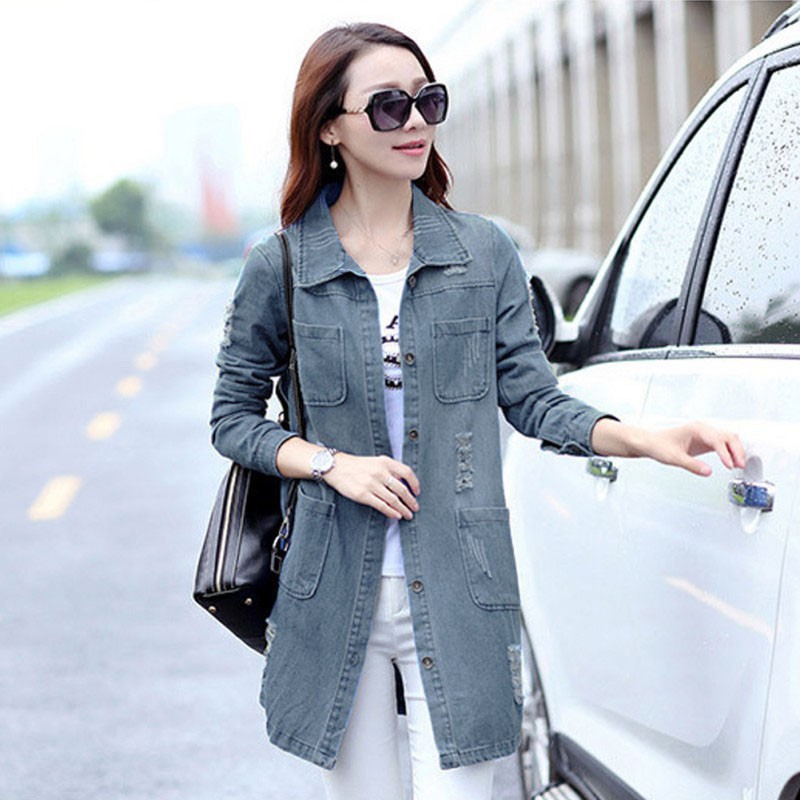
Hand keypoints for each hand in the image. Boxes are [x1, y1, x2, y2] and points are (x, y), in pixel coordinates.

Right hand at [323, 453, 420, 519]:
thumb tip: (405, 486)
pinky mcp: (362, 494)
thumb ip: (390, 470)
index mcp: (385, 462)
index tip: (417, 492)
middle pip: (402, 489)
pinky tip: (396, 516)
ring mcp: (370, 484)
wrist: (337, 467)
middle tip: (415, 508)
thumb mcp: (376, 462)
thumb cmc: (359, 466)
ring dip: (403, 509)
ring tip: (408, 515)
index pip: (407, 472)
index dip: (415, 483)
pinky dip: (391, 512)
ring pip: (393, 500)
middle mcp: (379, 472)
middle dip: (411, 501)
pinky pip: (381, 506)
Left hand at [591, 418, 746, 475]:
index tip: (730, 465)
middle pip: (728, 436)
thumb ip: (691, 465)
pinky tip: (732, 462)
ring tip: (739, 465)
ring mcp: (705, 434)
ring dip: (736, 450)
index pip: (718, 440)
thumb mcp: (673, 458)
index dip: (726, 453)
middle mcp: (703, 429)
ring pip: (728, 438)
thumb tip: (708, 472)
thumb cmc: (658, 445)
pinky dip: (730, 452)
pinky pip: (723, 444)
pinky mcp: (705, 440)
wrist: (649, 442)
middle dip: (737, 450)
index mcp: (696, 429)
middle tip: (740, 466)